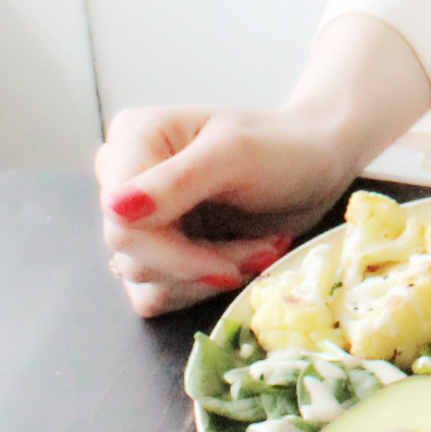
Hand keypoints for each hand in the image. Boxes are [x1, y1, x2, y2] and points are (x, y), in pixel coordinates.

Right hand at [94, 102, 353, 318]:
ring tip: (258, 249)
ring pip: (144, 280)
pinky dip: (203, 287)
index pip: (121, 221)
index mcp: (134, 138)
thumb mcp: (234, 155)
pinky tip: (243, 259)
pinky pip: (157, 294)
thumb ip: (174, 182)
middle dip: (199, 264)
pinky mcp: (159, 249)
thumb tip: (115, 209)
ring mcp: (141, 216)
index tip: (226, 267)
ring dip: (208, 276)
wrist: (316, 164)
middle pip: (131, 254)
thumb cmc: (281, 147)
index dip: (170, 254)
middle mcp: (125, 176)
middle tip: (259, 251)